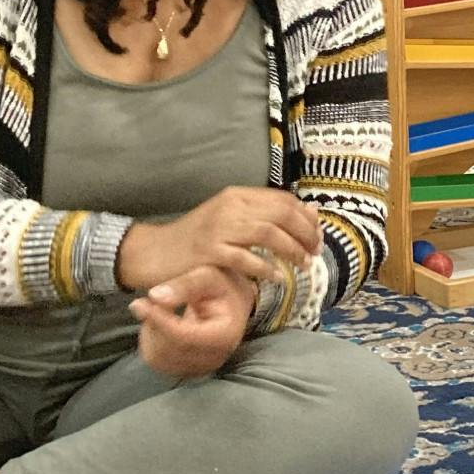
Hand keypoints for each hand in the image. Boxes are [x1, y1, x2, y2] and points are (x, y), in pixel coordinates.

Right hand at [118, 186, 321, 289]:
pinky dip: (265, 268)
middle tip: (315, 252)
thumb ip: (267, 216)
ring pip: (267, 233)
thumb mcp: (232, 220)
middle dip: (305, 234)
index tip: (318, 236)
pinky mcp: (209, 251)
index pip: (283, 200)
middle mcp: (230, 207)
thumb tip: (311, 211)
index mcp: (237, 196)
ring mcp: (219, 228)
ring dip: (291, 250)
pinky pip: (245, 258)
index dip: (306, 218)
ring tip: (304, 265)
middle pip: (280, 214)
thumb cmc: (198, 239)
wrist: (155, 252)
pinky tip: (277, 277)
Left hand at [131, 264, 253, 379]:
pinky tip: (159, 325)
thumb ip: (184, 285)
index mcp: (226, 334)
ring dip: (150, 332)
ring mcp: (201, 367)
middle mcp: (216, 357)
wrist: (231, 303)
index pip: (184, 336)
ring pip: (158, 358)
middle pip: (169, 348)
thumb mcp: (206, 276)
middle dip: (153, 324)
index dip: (158, 321)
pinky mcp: (187, 370)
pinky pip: (156, 362)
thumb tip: (155, 296)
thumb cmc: (220, 287)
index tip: (139, 303)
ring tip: (159, 311)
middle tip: (148, 301)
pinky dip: (150, 342)